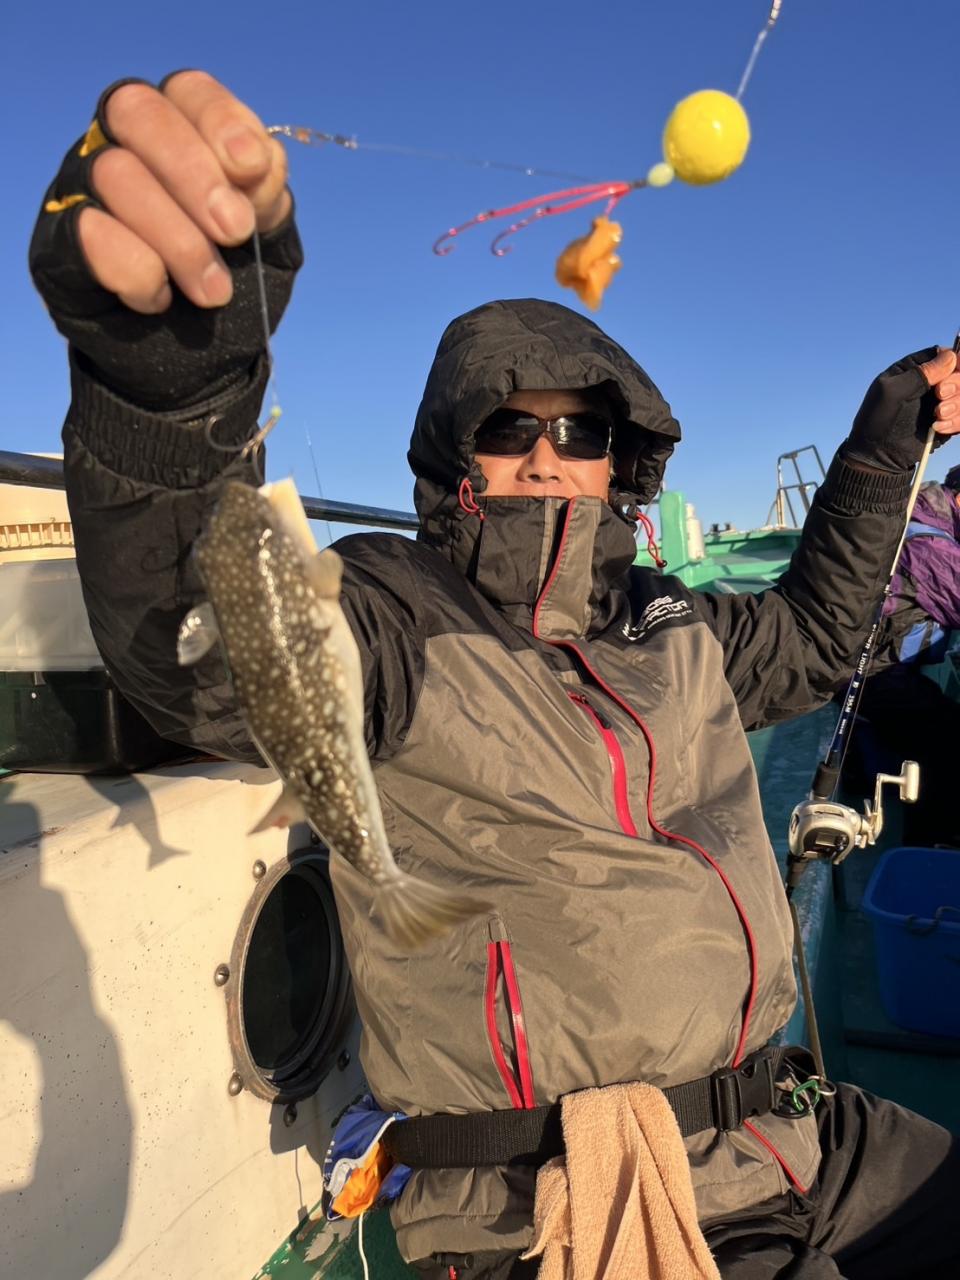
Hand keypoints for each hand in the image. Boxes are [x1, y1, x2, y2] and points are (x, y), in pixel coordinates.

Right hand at [30, 72, 301, 408]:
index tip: (252, 169)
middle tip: (235, 233)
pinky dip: (138, 271)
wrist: (197, 377)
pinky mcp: (58, 246)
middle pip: (138, 113)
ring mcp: (82, 192)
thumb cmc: (230, 297)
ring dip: (179, 239)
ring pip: (116, 174)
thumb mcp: (269, 250)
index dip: (220, 119)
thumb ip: (270, 203)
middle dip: (196, 173)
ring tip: (214, 292)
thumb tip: (262, 162)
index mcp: (179, 135)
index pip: (186, 91)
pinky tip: (160, 300)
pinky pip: (90, 233)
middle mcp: (120, 147)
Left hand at [844, 347, 959, 472]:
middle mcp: (931, 383)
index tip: (954, 370)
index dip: (956, 360)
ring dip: (957, 404)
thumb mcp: (892, 392)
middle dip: (957, 384)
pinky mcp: (947, 421)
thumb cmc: (877, 420)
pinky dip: (956, 422)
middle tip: (940, 395)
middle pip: (959, 374)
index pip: (946, 355)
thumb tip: (950, 355)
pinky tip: (939, 428)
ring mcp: (941, 403)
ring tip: (938, 416)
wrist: (878, 455)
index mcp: (915, 369)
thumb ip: (920, 374)